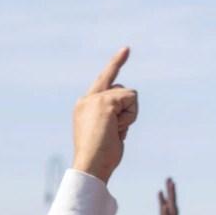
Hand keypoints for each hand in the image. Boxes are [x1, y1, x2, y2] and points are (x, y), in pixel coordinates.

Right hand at [71, 48, 137, 182]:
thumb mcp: (107, 132)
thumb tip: (127, 107)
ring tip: (114, 132)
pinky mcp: (105, 102)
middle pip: (122, 90)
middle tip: (114, 132)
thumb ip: (113, 116)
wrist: (91, 166)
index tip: (126, 49)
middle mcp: (87, 99)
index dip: (115, 63)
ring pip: (128, 94)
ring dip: (128, 115)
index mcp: (84, 106)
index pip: (104, 80)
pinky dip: (130, 116)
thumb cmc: (100, 156)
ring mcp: (95, 99)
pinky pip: (131, 100)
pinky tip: (116, 129)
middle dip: (127, 109)